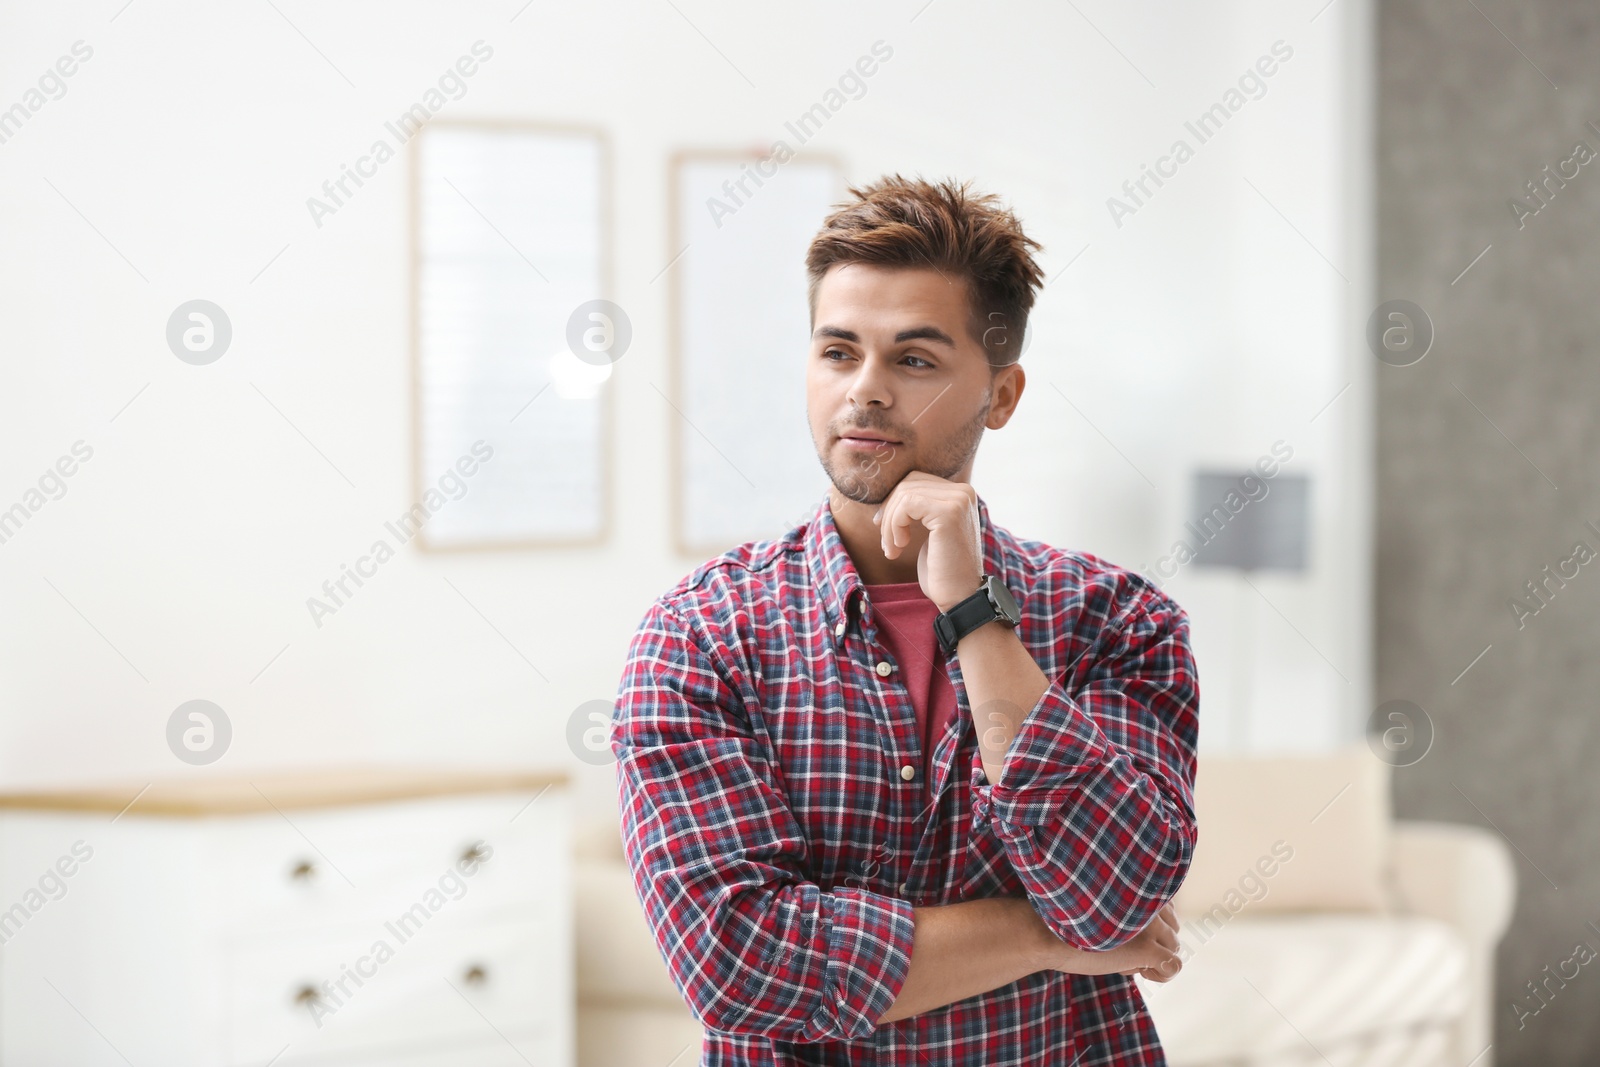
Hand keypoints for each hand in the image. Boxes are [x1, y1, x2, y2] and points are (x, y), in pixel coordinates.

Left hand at [870, 473, 982, 611]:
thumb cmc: (941, 570)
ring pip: (904, 494)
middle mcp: (963, 492)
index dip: (893, 503)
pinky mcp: (949, 513)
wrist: (959, 597)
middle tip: (887, 543)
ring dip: (890, 524)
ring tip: (892, 548)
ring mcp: (958, 500)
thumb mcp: (929, 532)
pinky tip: (900, 547)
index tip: (885, 529)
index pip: (915, 481)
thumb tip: (888, 494)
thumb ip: (919, 509)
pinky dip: (894, 526)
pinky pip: (906, 505)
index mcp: (960, 494)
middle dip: (889, 512)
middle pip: (908, 484)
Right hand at [1044, 903, 1183, 982]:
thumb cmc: (1068, 919)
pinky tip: (1137, 969)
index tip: (1130, 931)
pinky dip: (1160, 973)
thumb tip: (1147, 927)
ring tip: (1124, 957)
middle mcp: (1148, 901)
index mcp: (1136, 885)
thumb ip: (1125, 905)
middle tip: (1125, 947)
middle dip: (1153, 942)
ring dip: (1152, 957)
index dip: (1150, 925)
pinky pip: (1173, 966)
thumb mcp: (1100, 903)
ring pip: (1174, 947)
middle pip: (1171, 929)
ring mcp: (1151, 926)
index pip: (1166, 908)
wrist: (1048, 933)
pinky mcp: (1149, 948)